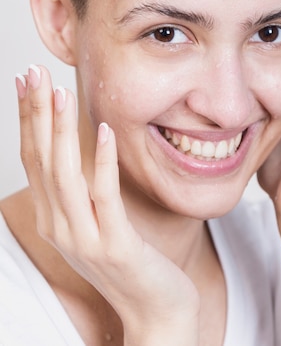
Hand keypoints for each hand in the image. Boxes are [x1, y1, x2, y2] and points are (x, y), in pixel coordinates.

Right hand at [16, 66, 198, 343]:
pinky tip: (102, 132)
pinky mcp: (115, 245)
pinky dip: (101, 162)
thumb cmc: (126, 259)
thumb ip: (80, 189)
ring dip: (60, 132)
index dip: (26, 118)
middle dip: (35, 114)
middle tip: (32, 72)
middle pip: (42, 161)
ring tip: (60, 93)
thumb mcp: (94, 220)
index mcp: (53, 218)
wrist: (154, 309)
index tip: (24, 81)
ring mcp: (84, 238)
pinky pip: (104, 197)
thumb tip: (75, 145)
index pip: (32, 159)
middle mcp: (60, 227)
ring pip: (65, 176)